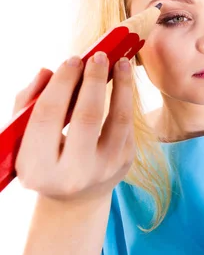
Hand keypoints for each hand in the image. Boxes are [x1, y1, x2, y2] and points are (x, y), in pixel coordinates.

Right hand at [14, 52, 134, 203]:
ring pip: (118, 119)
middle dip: (93, 81)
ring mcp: (104, 169)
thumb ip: (29, 104)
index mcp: (39, 168)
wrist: (73, 198)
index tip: (72, 59)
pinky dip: (126, 98)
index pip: (49, 116)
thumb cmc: (44, 158)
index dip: (61, 84)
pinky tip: (125, 79)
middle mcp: (73, 173)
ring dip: (121, 86)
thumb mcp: (24, 138)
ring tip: (121, 62)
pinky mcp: (125, 162)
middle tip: (98, 56)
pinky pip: (127, 124)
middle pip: (86, 117)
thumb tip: (47, 72)